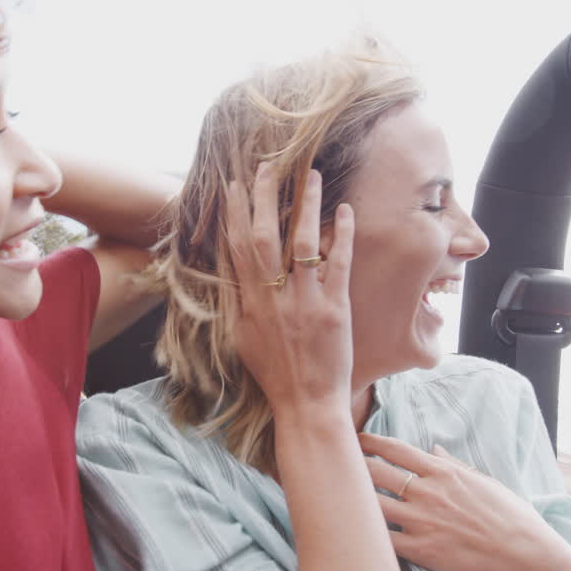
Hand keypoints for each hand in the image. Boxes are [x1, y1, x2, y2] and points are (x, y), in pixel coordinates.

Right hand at [223, 163, 354, 420]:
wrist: (306, 405)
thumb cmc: (274, 374)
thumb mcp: (241, 339)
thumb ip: (233, 302)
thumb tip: (225, 268)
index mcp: (249, 304)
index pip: (237, 248)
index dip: (234, 213)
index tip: (234, 184)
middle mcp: (273, 298)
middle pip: (263, 237)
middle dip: (264, 197)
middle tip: (267, 165)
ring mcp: (305, 302)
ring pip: (301, 243)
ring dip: (305, 205)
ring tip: (311, 174)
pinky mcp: (334, 309)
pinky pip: (337, 264)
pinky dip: (341, 235)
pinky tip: (345, 211)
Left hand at [358, 433, 570, 570]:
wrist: (526, 558)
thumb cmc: (511, 518)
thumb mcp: (484, 482)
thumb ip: (454, 465)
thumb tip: (434, 448)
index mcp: (444, 472)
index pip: (396, 449)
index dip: (370, 442)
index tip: (356, 440)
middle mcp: (428, 492)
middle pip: (375, 471)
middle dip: (352, 465)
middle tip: (337, 464)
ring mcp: (421, 521)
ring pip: (372, 503)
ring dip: (353, 497)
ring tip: (339, 494)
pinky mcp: (420, 550)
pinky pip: (381, 538)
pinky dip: (365, 532)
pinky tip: (352, 528)